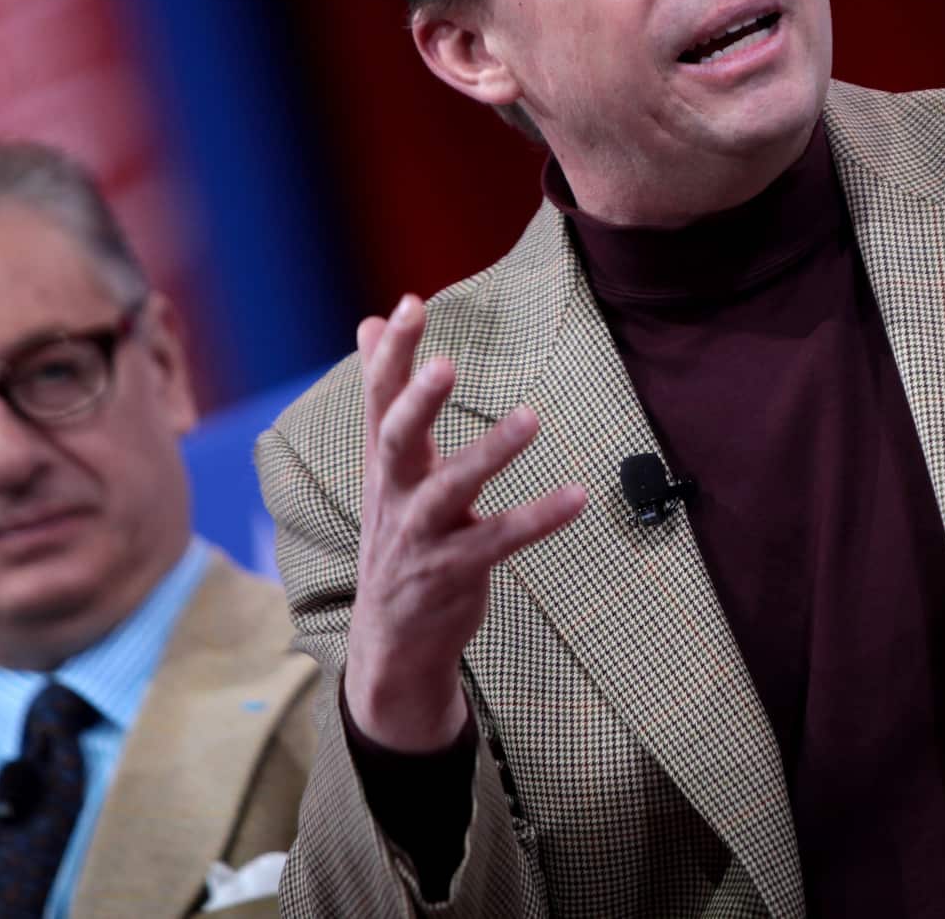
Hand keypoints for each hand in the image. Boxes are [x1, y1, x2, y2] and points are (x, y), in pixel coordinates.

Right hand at [344, 295, 585, 750]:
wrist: (392, 641)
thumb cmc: (401, 534)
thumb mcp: (387, 467)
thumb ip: (385, 397)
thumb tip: (367, 323)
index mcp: (383, 464)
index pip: (379, 399)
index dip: (392, 354)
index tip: (409, 304)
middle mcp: (393, 497)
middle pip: (395, 441)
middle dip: (417, 402)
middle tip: (444, 362)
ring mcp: (420, 538)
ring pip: (448, 492)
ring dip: (488, 454)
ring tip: (530, 418)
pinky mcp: (454, 573)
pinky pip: (498, 541)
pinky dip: (539, 518)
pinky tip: (578, 495)